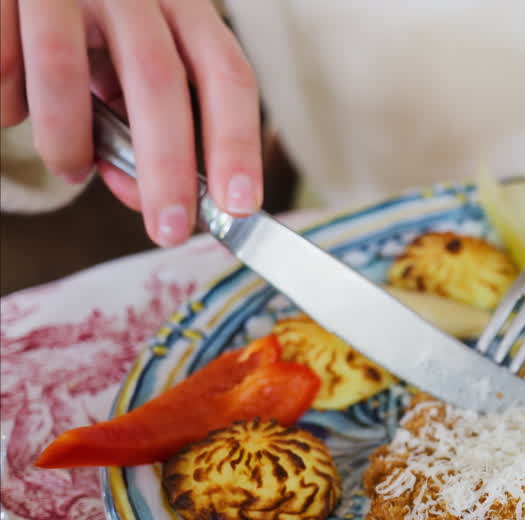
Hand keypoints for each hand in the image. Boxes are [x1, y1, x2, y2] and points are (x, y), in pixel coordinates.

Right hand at [0, 0, 262, 245]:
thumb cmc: (92, 34)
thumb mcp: (132, 72)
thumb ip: (143, 127)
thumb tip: (142, 197)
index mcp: (183, 10)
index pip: (226, 75)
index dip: (237, 142)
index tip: (239, 205)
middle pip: (157, 79)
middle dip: (166, 167)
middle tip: (169, 230)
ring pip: (62, 68)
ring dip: (65, 138)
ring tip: (69, 168)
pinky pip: (3, 61)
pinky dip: (10, 104)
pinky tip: (15, 115)